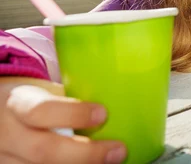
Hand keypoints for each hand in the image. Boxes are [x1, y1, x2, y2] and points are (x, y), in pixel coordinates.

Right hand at [0, 82, 125, 163]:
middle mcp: (7, 134)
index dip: (73, 114)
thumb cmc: (33, 102)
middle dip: (86, 154)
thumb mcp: (45, 93)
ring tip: (109, 163)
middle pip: (43, 151)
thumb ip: (73, 100)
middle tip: (118, 150)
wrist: (0, 116)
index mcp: (18, 104)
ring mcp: (5, 159)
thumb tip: (120, 100)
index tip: (103, 113)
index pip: (40, 111)